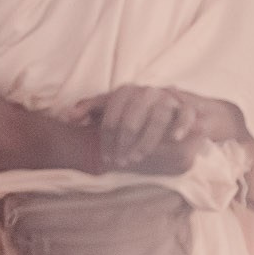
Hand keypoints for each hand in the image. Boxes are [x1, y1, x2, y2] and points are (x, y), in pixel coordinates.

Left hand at [74, 86, 247, 175]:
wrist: (172, 102)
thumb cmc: (135, 109)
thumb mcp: (112, 106)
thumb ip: (90, 108)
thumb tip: (67, 116)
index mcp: (125, 92)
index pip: (111, 117)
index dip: (106, 140)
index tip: (106, 157)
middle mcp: (146, 92)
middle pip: (131, 120)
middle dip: (124, 144)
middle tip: (121, 162)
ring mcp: (167, 98)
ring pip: (157, 118)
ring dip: (147, 141)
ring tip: (139, 158)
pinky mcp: (187, 105)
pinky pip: (185, 114)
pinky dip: (181, 126)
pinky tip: (174, 139)